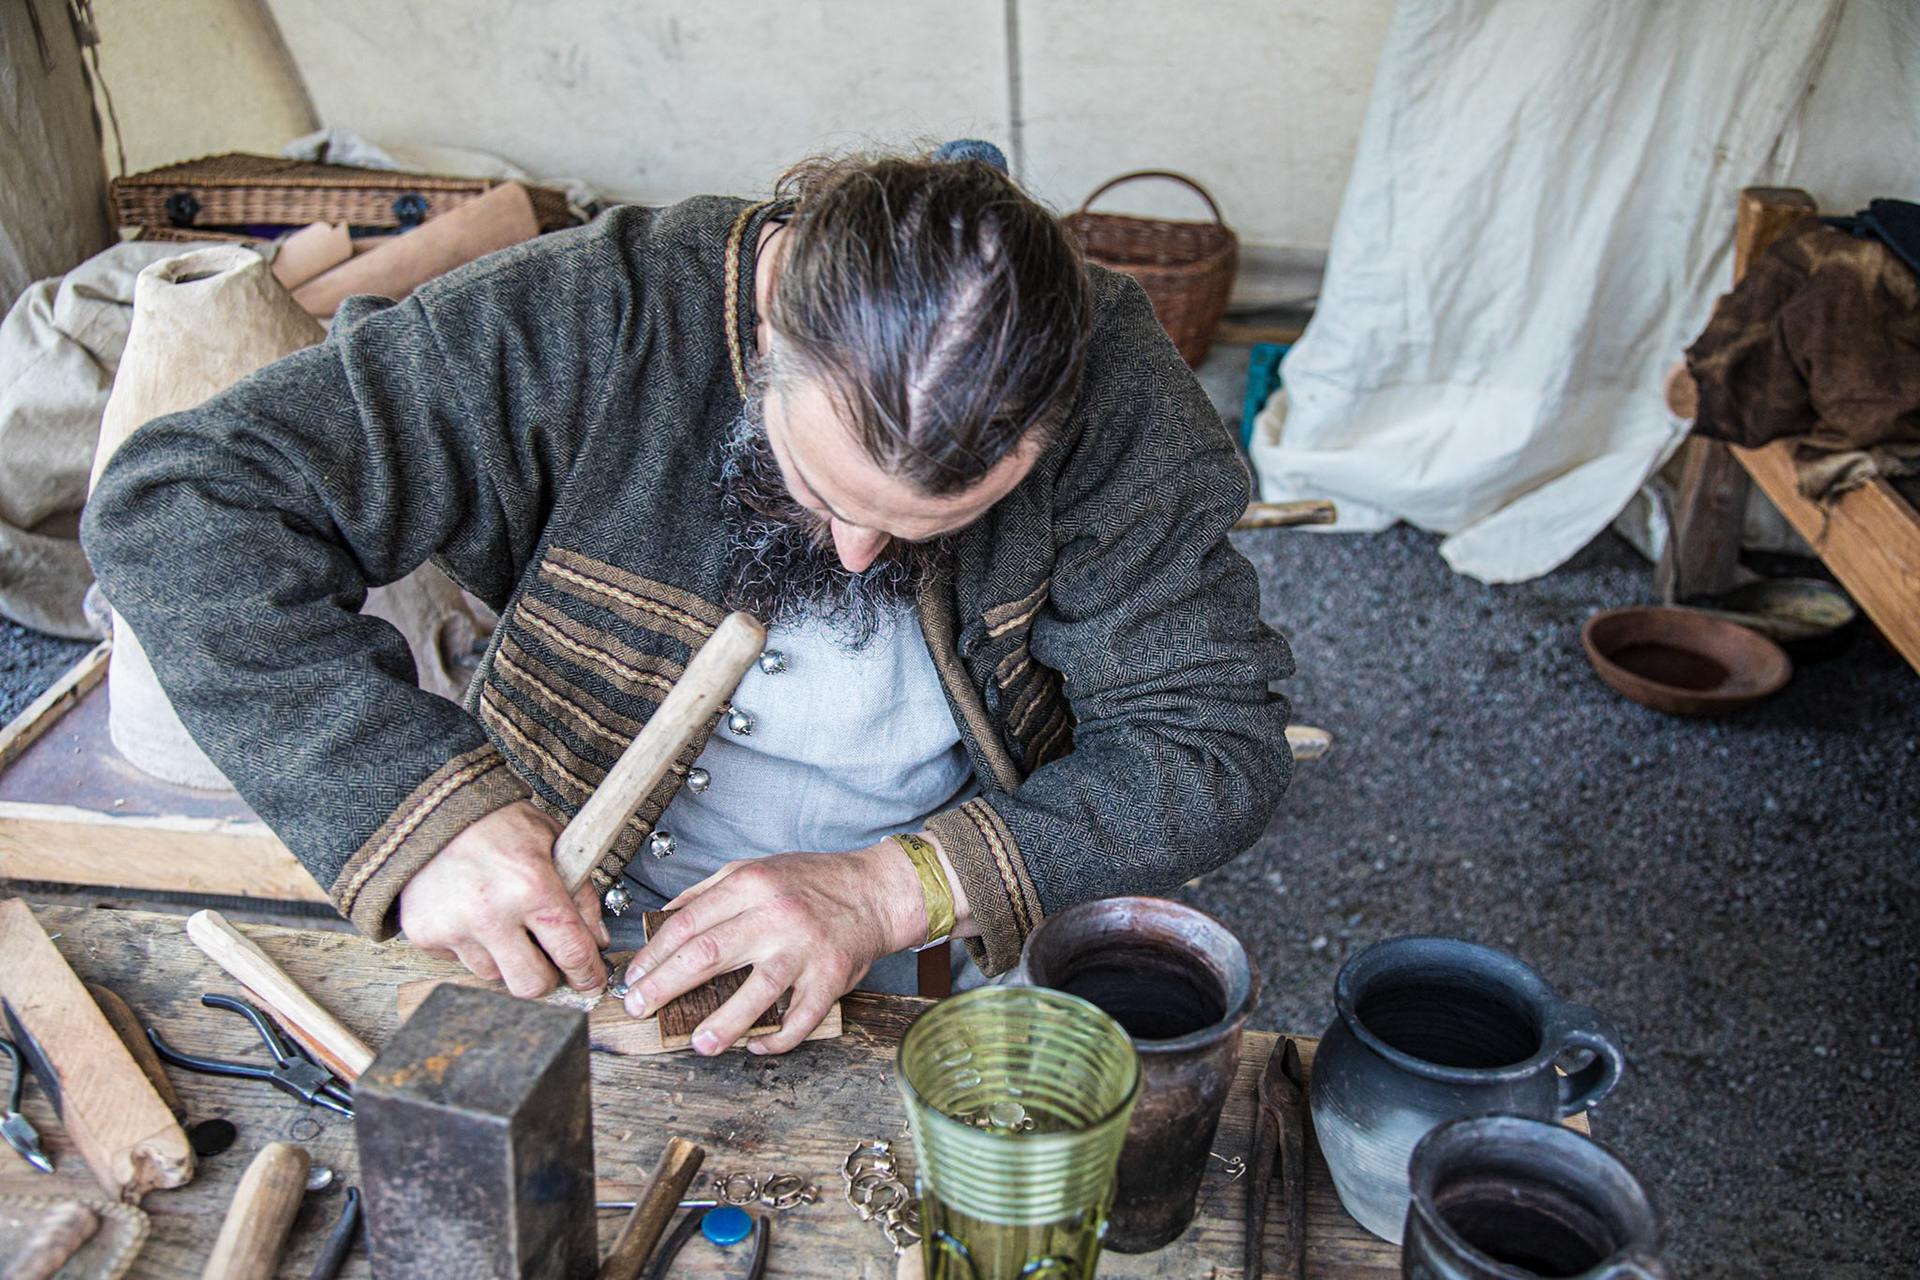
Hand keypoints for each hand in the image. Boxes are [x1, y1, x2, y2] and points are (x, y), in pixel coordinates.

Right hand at [399, 800, 610, 996]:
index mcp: (532, 886)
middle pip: (530, 985)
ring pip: (492, 974)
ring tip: (501, 919)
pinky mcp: (425, 934)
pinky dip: (470, 946)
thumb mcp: (555, 844)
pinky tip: (471, 914)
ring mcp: (454, 927)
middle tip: (547, 960)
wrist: (436, 809)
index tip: (590, 980)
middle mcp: (492, 913)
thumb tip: (595, 941)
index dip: (588, 974)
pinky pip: (458, 961)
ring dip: (504, 957)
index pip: (572, 952)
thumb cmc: (500, 823)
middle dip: (545, 977)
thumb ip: (581, 894)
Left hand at [623, 840, 928, 1054]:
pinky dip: (777, 1038)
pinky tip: (756, 1045)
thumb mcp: (755, 869)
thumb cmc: (811, 882)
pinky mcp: (830, 977)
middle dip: (664, 988)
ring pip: (755, 993)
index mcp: (750, 885)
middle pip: (707, 956)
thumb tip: (662, 920)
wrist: (875, 891)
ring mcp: (804, 948)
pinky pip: (800, 1018)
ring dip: (721, 1024)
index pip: (686, 924)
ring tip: (699, 1043)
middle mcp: (775, 915)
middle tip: (640, 1009)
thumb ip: (708, 892)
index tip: (633, 979)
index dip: (653, 956)